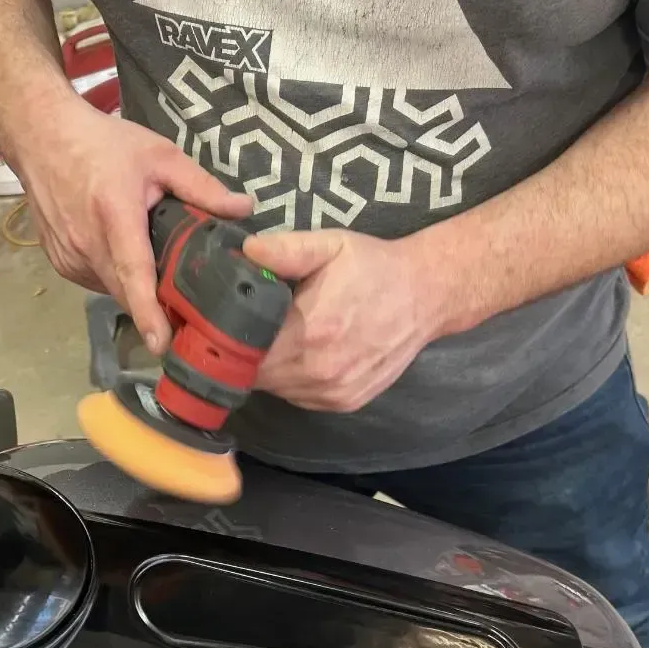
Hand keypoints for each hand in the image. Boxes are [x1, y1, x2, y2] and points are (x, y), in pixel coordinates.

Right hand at [15, 99, 252, 353]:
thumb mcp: (160, 155)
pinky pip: (96, 282)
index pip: (134, 273)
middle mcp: (87, 243)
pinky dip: (114, 276)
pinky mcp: (60, 263)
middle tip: (187, 304)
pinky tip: (121, 251)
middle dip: (156, 305)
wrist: (41, 137)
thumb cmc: (103, 143)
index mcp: (115, 216)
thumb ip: (202, 187)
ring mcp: (68, 257)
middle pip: (127, 292)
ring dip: (134, 286)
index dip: (149, 312)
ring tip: (150, 259)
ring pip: (112, 290)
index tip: (162, 344)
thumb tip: (245, 209)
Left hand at [244, 229, 457, 412]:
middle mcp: (320, 370)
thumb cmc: (374, 267)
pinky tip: (303, 355)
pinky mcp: (346, 402)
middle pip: (256, 374)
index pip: (244, 349)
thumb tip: (244, 252)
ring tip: (276, 340)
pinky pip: (301, 397)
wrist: (426, 295)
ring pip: (277, 389)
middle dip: (245, 353)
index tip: (222, 321)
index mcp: (310, 330)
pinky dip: (293, 381)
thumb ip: (284, 250)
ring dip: (270, 369)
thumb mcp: (330, 245)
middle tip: (246, 329)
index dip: (227, 337)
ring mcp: (334, 392)